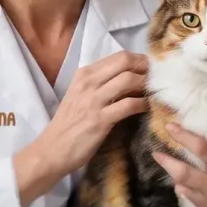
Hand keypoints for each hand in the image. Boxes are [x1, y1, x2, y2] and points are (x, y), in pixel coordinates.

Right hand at [14, 51, 149, 206]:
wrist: (52, 149)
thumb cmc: (68, 124)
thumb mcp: (79, 95)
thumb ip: (99, 84)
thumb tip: (127, 78)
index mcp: (84, 74)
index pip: (117, 57)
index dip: (138, 59)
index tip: (148, 67)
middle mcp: (88, 82)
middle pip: (124, 62)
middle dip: (144, 67)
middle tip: (155, 77)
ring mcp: (94, 100)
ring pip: (128, 80)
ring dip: (145, 85)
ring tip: (151, 92)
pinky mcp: (100, 120)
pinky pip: (128, 105)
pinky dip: (142, 104)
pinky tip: (145, 108)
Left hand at [152, 123, 206, 206]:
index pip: (203, 148)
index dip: (184, 136)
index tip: (170, 127)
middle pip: (185, 171)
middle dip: (167, 159)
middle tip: (156, 150)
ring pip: (183, 185)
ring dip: (171, 173)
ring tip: (162, 161)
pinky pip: (189, 198)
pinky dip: (181, 188)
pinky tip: (178, 181)